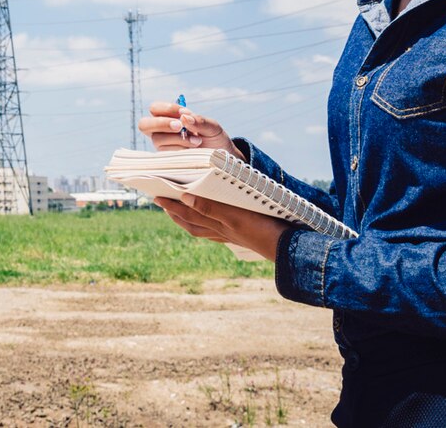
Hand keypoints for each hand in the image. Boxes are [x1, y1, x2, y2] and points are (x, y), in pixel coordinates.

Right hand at [137, 100, 242, 158]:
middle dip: (162, 123)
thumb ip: (199, 120)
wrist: (222, 160)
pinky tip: (193, 151)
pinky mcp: (167, 161)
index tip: (184, 113)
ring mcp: (163, 147)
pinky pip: (166, 154)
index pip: (155, 108)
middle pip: (144, 124)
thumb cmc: (214, 139)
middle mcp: (161, 132)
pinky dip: (181, 150)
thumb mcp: (212, 127)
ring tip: (197, 141)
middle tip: (180, 126)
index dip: (167, 108)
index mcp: (169, 118)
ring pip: (157, 139)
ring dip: (178, 139)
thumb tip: (184, 117)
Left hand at [155, 193, 289, 262]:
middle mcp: (222, 231)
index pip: (189, 213)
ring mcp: (232, 235)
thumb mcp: (234, 217)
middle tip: (162, 202)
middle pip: (193, 223)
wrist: (288, 248)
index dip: (173, 205)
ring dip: (190, 219)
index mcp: (218, 225)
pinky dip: (209, 225)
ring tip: (180, 212)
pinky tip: (211, 222)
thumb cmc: (263, 230)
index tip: (156, 196)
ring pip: (204, 228)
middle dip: (176, 213)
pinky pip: (218, 231)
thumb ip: (209, 207)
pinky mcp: (243, 236)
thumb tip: (184, 198)